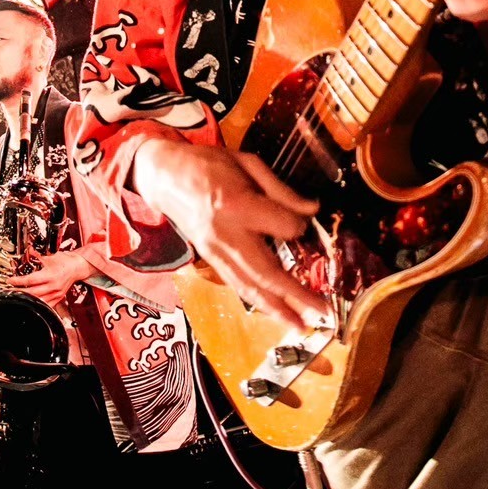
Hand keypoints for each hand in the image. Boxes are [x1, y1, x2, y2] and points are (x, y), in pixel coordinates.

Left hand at [9, 247, 95, 304]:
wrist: (77, 267)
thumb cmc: (66, 261)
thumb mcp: (50, 256)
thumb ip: (38, 256)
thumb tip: (28, 251)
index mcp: (51, 275)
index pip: (31, 280)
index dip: (18, 281)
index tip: (10, 280)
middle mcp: (53, 285)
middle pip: (32, 292)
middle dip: (20, 291)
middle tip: (10, 290)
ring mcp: (56, 293)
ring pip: (39, 300)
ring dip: (28, 299)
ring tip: (19, 297)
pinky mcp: (59, 297)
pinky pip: (47, 305)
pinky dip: (38, 304)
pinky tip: (31, 303)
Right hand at [132, 137, 329, 330]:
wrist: (164, 176)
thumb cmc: (208, 164)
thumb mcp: (247, 162)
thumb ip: (281, 190)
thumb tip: (313, 210)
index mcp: (238, 205)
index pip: (283, 226)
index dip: (300, 224)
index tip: (306, 219)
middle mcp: (227, 235)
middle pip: (266, 272)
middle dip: (296, 295)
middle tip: (323, 312)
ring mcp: (216, 252)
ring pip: (249, 287)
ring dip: (277, 310)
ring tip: (301, 326)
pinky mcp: (210, 260)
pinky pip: (236, 285)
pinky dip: (256, 302)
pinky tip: (273, 312)